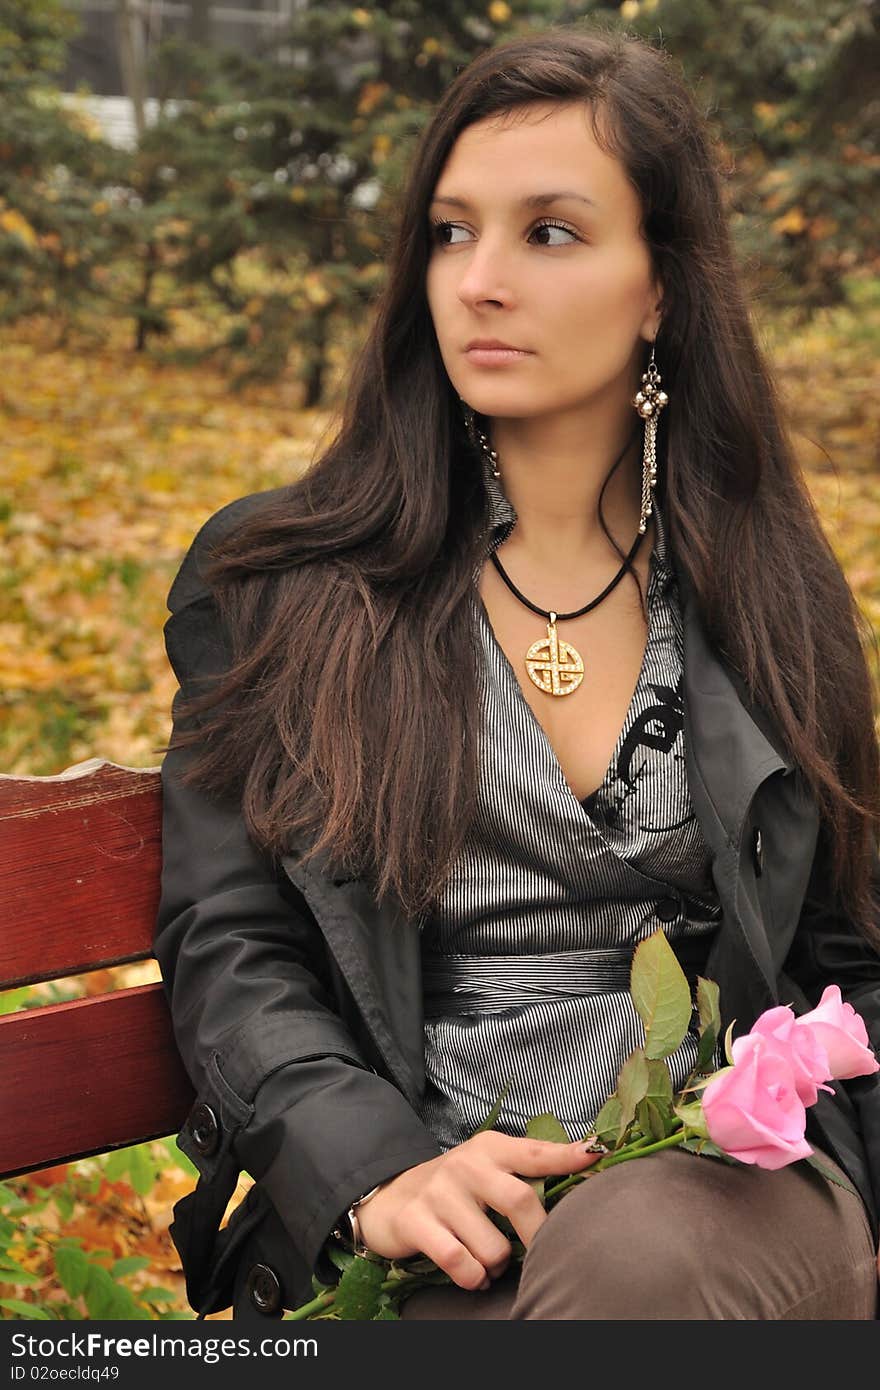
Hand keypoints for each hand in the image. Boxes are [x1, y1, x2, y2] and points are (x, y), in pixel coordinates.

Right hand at [354, 1131, 603, 1290]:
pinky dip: (472, 1277)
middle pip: (520, 1201)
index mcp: (490, 1148)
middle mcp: (466, 1164)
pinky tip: (472, 1273)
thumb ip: (527, 1169)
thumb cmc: (456, 1188)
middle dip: (535, 1237)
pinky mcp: (417, 1221)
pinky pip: (460, 1263)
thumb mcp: (488, 1167)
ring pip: (492, 1246)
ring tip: (489, 1262)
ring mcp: (439, 1191)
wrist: (391, 1197)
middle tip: (536, 1252)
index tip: (595, 1155)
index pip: (535, 1153)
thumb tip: (584, 1167)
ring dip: (497, 1265)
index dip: (566, 1156)